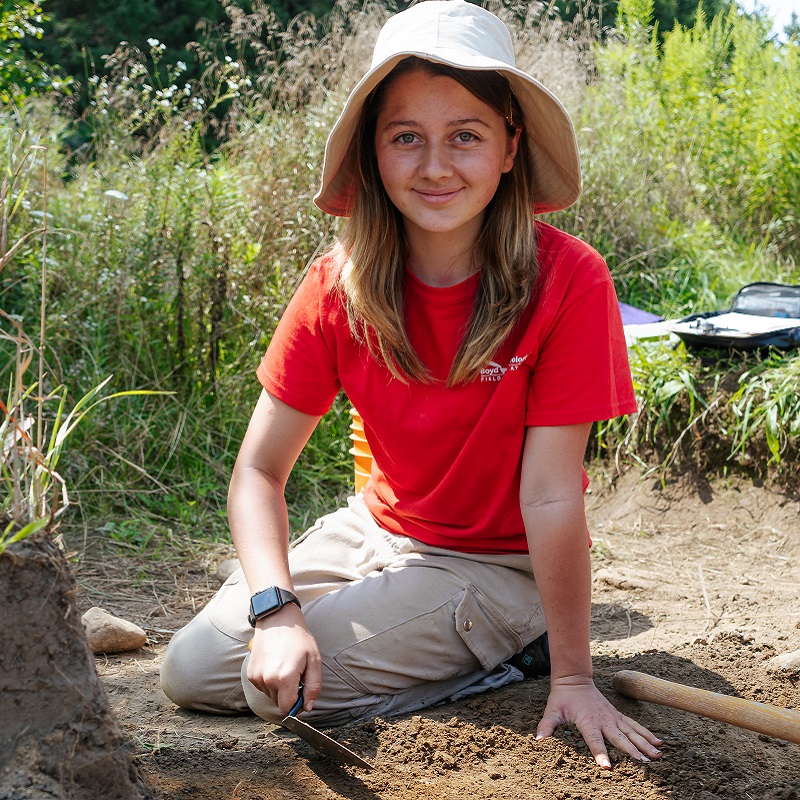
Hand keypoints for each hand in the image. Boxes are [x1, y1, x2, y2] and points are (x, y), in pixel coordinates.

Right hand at [246, 603, 322, 715]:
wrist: (277, 619)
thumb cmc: (298, 638)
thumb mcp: (314, 660)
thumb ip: (313, 686)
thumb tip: (308, 707)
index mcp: (284, 678)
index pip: (287, 710)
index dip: (297, 706)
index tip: (303, 695)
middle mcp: (267, 680)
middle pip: (279, 704)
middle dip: (289, 695)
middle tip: (296, 675)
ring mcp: (257, 677)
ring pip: (271, 696)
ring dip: (279, 689)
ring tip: (285, 667)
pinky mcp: (250, 674)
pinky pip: (262, 687)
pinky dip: (270, 682)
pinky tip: (275, 665)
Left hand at [536, 675, 661, 768]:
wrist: (574, 679)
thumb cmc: (562, 698)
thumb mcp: (552, 711)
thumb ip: (546, 725)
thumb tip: (538, 740)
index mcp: (588, 721)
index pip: (594, 740)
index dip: (600, 753)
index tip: (607, 767)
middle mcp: (603, 720)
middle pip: (620, 738)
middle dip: (633, 751)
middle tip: (646, 763)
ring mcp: (613, 717)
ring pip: (631, 732)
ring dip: (645, 743)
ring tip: (658, 756)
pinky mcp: (617, 715)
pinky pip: (634, 725)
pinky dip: (646, 734)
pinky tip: (658, 743)